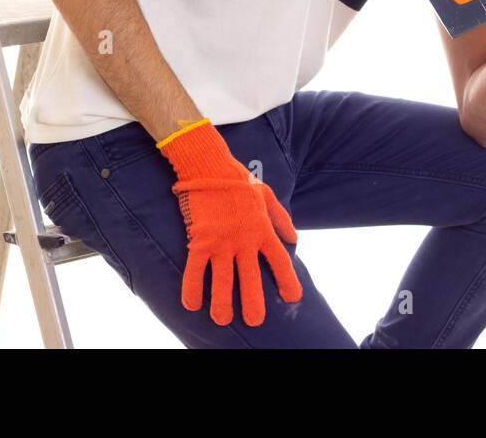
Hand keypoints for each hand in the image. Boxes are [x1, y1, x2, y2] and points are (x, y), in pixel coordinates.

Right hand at [156, 118, 302, 324]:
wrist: (208, 164)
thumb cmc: (237, 178)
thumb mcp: (266, 194)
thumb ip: (280, 218)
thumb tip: (294, 239)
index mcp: (262, 229)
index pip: (279, 260)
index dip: (288, 281)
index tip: (292, 298)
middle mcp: (244, 239)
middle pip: (251, 279)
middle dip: (253, 303)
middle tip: (254, 321)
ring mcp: (221, 241)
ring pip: (222, 281)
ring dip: (221, 303)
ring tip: (222, 320)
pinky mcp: (200, 240)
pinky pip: (195, 270)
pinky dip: (192, 288)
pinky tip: (191, 305)